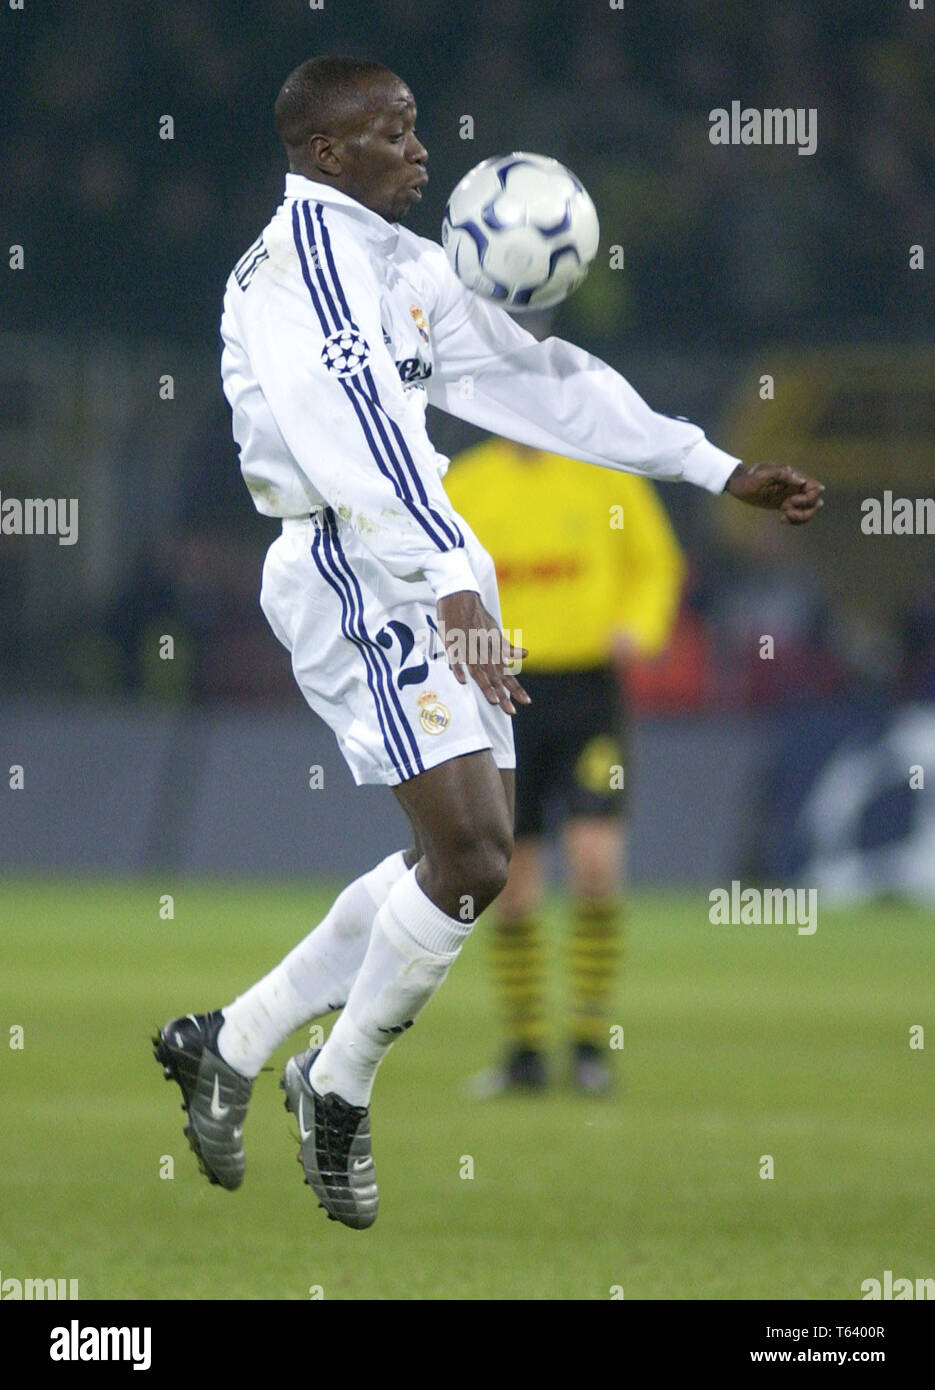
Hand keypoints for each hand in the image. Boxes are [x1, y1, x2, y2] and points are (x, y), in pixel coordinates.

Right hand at [436, 591, 529, 714]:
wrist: (461, 595)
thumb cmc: (477, 616)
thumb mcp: (495, 632)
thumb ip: (507, 647)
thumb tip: (526, 653)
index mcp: (494, 650)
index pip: (507, 673)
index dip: (516, 688)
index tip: (526, 702)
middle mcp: (484, 650)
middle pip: (495, 676)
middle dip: (503, 694)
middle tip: (511, 711)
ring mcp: (469, 647)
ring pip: (478, 669)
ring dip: (486, 685)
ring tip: (493, 701)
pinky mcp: (453, 642)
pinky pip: (456, 657)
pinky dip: (459, 668)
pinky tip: (462, 681)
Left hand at [725, 462, 824, 524]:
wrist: (739, 483)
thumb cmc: (750, 477)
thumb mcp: (763, 473)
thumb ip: (782, 474)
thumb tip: (801, 481)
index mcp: (794, 478)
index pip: (816, 489)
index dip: (809, 499)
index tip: (790, 501)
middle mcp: (796, 487)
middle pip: (816, 502)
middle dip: (806, 511)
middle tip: (786, 511)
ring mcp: (791, 496)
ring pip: (809, 510)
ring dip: (801, 518)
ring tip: (783, 517)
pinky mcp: (785, 505)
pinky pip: (799, 514)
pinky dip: (795, 521)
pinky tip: (781, 520)